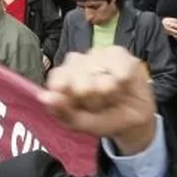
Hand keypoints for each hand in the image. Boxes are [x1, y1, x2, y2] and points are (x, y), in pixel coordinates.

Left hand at [40, 46, 156, 155]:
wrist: (130, 121)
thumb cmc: (101, 117)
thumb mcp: (79, 123)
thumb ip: (61, 111)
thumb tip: (45, 97)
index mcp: (63, 76)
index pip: (58, 78)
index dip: (67, 94)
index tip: (76, 103)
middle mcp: (78, 62)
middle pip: (79, 81)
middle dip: (91, 100)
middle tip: (97, 104)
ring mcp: (98, 55)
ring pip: (101, 77)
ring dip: (108, 94)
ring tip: (110, 96)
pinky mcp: (120, 54)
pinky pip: (120, 72)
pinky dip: (122, 85)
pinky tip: (122, 86)